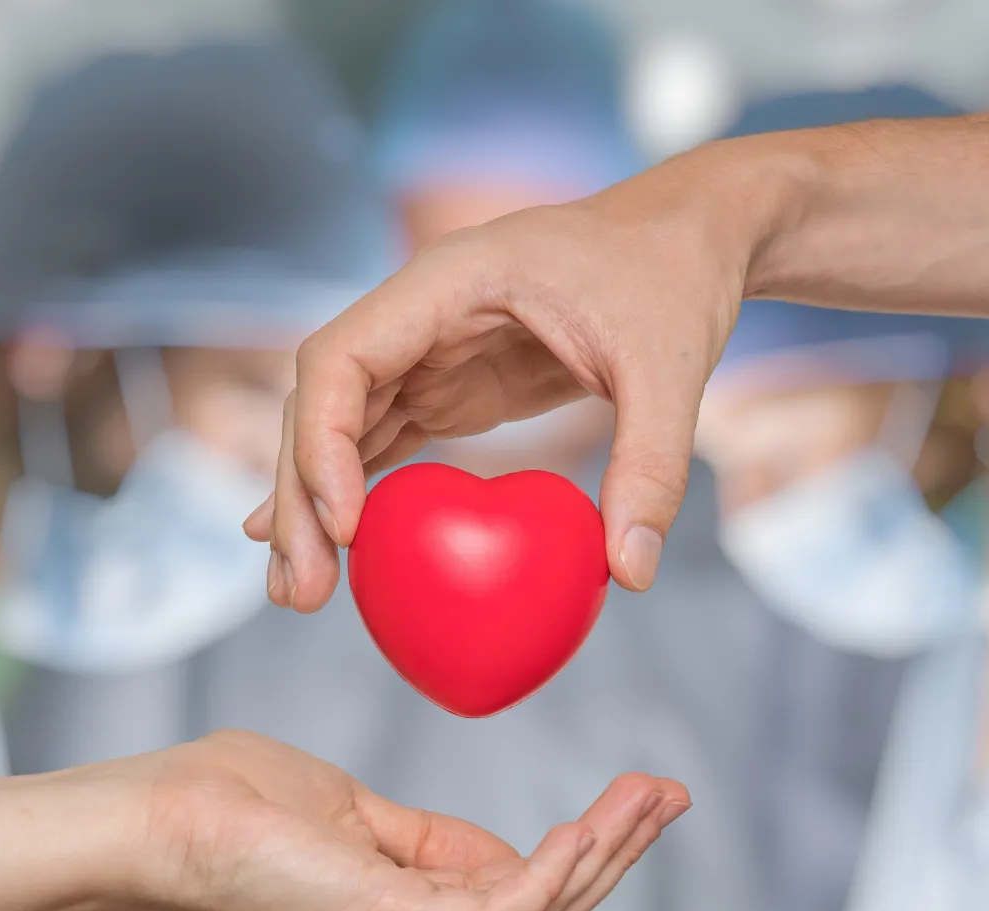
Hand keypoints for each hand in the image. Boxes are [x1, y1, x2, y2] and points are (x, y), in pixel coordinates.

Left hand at [94, 730, 690, 910]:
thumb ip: (422, 837)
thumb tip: (494, 847)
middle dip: (620, 853)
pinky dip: (560, 865)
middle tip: (672, 792)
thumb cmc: (234, 804)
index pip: (523, 899)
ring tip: (654, 794)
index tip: (640, 790)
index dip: (591, 848)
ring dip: (609, 852)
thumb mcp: (351, 812)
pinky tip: (596, 822)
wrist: (159, 816)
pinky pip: (505, 907)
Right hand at [245, 142, 782, 611]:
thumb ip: (651, 464)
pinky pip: (378, 442)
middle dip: (300, 495)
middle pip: (320, 402)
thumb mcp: (671, 365)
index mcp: (449, 281)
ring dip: (313, 507)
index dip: (324, 438)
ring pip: (336, 428)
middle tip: (304, 592)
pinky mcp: (447, 387)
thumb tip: (631, 574)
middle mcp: (417, 314)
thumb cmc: (673, 278)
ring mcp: (425, 352)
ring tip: (301, 594)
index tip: (347, 525)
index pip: (342, 356)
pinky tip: (330, 553)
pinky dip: (350, 496)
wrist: (688, 238)